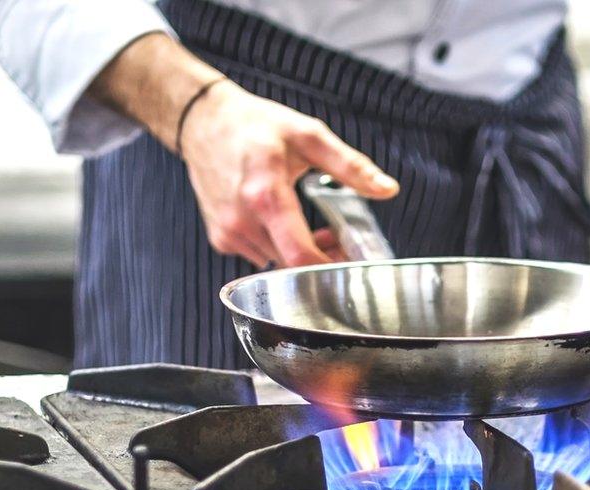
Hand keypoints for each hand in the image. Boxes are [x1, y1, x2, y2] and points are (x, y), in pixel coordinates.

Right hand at [179, 81, 397, 266]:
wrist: (203, 121)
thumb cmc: (254, 125)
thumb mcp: (308, 136)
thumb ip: (350, 166)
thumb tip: (387, 189)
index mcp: (265, 195)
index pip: (300, 256)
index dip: (331, 268)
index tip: (351, 262)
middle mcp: (242, 220)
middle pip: (292, 265)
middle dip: (321, 258)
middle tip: (338, 238)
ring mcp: (228, 232)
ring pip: (276, 264)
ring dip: (298, 255)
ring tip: (313, 229)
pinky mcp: (220, 238)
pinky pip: (258, 256)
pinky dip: (277, 249)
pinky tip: (284, 226)